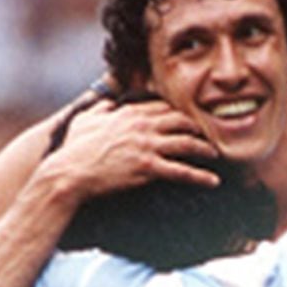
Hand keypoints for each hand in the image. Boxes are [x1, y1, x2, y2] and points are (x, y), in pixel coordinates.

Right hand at [45, 98, 219, 204]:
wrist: (70, 173)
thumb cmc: (74, 150)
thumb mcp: (85, 121)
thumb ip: (100, 110)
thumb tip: (106, 104)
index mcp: (129, 113)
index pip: (163, 107)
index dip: (179, 114)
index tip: (188, 121)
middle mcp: (142, 126)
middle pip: (181, 121)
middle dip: (198, 128)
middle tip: (208, 137)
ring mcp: (146, 147)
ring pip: (187, 144)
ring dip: (205, 150)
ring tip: (216, 156)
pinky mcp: (148, 168)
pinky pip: (182, 172)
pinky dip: (200, 176)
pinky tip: (212, 182)